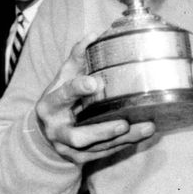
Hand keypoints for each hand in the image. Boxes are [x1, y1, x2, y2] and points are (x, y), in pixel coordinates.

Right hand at [35, 35, 155, 164]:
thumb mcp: (63, 76)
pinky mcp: (79, 159)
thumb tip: (94, 34)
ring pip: (97, 148)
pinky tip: (142, 133)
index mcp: (49, 105)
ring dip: (123, 139)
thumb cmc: (60, 97)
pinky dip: (124, 144)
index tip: (95, 82)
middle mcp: (56, 129)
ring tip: (146, 127)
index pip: (62, 96)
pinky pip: (104, 153)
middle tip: (123, 123)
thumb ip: (78, 57)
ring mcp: (67, 148)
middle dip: (101, 131)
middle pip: (77, 136)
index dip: (77, 89)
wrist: (46, 130)